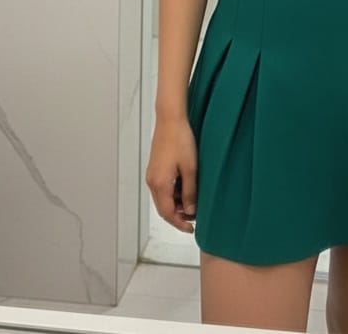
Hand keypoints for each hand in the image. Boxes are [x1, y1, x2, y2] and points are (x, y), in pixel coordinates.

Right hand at [146, 118, 198, 234]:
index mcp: (159, 184)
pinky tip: (186, 188)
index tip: (191, 229)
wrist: (170, 119)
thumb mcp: (190, 169)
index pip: (168, 213)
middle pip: (163, 208)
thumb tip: (190, 211)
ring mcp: (152, 174)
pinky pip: (162, 188)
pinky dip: (173, 193)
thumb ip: (190, 192)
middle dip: (178, 215)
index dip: (180, 224)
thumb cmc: (180, 139)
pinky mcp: (155, 168)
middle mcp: (152, 181)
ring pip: (163, 198)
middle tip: (195, 217)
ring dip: (177, 204)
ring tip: (193, 201)